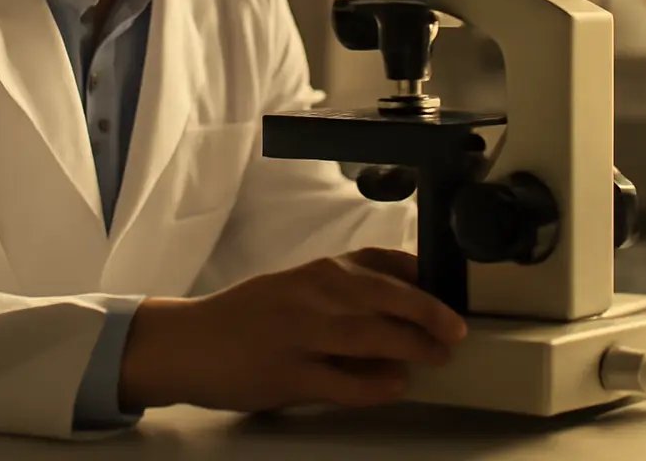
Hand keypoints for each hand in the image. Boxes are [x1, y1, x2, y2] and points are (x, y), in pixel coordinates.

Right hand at [118, 247, 466, 413]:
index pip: (376, 260)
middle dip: (426, 310)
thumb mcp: (293, 288)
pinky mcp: (287, 374)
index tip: (442, 284)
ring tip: (437, 354)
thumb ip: (339, 294)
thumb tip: (397, 309)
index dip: (416, 272)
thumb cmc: (246, 316)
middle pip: (381, 295)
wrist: (189, 343)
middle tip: (455, 327)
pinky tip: (395, 384)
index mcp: (314, 271)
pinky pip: (342, 380)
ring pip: (369, 334)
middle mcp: (310, 294)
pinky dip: (375, 383)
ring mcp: (298, 333)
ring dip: (411, 344)